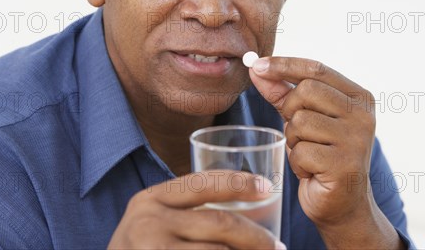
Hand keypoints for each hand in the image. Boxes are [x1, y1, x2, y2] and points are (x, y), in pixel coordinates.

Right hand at [108, 171, 285, 249]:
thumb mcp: (153, 223)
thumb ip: (184, 210)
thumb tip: (246, 205)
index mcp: (150, 199)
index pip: (202, 183)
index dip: (238, 183)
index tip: (265, 188)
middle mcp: (148, 220)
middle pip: (218, 222)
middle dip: (255, 235)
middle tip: (276, 246)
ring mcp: (151, 249)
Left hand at [250, 57, 402, 248]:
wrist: (343, 204)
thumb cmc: (322, 155)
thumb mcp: (304, 119)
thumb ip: (283, 93)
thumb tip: (257, 68)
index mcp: (358, 97)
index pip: (317, 69)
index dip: (284, 65)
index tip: (258, 65)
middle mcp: (363, 115)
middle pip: (305, 91)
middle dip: (290, 111)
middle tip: (298, 132)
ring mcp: (356, 140)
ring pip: (300, 122)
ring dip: (294, 140)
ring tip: (309, 154)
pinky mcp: (344, 165)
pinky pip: (301, 151)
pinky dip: (297, 162)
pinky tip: (312, 171)